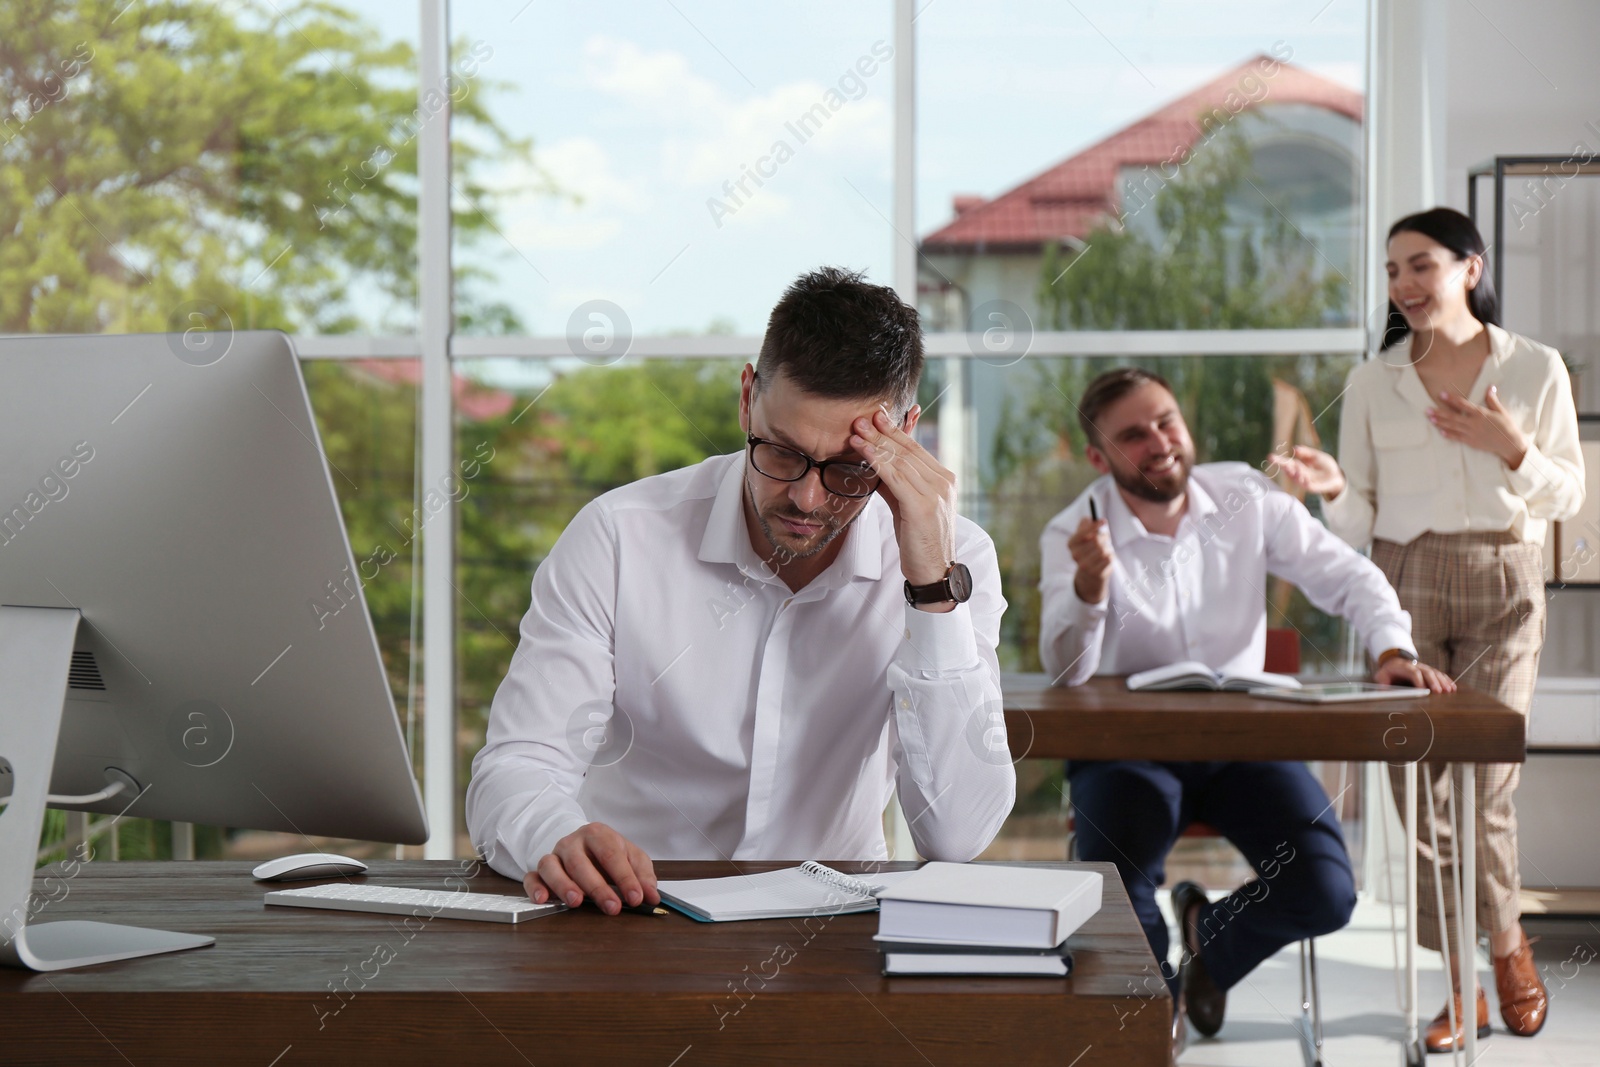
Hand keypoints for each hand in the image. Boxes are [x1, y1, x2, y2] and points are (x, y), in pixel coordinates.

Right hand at [524, 821, 658, 914]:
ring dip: (563, 885)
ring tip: (577, 902)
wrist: (583, 843)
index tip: (636, 898)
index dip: (625, 877)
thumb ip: (643, 876)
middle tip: (612, 907)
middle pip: (581, 862)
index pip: (612, 854)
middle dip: (597, 887)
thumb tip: (652, 897)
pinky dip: (535, 888)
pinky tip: (543, 900)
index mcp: (598, 834)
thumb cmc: (609, 853)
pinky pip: (532, 876)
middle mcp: (573, 842)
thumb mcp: (631, 858)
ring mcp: (554, 855)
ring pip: (551, 866)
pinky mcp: (540, 870)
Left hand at [850, 407, 958, 602]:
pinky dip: (877, 462)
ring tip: (856, 431)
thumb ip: (896, 483)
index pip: (916, 449)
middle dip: (882, 433)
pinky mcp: (922, 507)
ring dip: (875, 444)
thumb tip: (875, 463)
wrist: (933, 572)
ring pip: (900, 462)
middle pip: (907, 451)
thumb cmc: (919, 540)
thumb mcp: (907, 505)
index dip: (895, 431)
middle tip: (862, 417)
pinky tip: (863, 451)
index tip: (877, 416)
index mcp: (944, 479)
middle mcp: (943, 483)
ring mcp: (935, 494)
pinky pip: (895, 478)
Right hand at [1068, 516, 1112, 603]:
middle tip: (1106, 538)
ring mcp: (1085, 566)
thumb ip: (1085, 526)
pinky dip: (1111, 556)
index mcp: (1071, 544)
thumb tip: (1088, 518)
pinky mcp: (1095, 573)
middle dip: (1104, 537)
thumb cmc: (1088, 551)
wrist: (1089, 575)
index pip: (1082, 533)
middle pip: (1096, 539)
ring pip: (1104, 549)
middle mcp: (1075, 555)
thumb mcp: (1084, 538)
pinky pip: (1109, 558)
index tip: (1104, 521)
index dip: (1094, 526)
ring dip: (1108, 547)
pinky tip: (1106, 559)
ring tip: (1105, 550)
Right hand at [1269, 445, 1346, 498]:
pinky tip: (1305, 478)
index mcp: (1298, 465)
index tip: (1269, 457)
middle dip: (1284, 467)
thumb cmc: (1325, 465)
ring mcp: (1304, 482)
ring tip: (1298, 469)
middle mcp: (1298, 474)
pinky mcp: (1311, 487)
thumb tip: (1294, 449)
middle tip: (1283, 464)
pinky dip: (1304, 482)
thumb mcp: (1316, 455)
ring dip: (1295, 475)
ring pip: (1295, 479)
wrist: (1336, 476)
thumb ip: (1306, 452)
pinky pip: (1306, 486)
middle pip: (1288, 470)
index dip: (1278, 460)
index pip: (1286, 462)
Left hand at [1373, 657, 1455, 692]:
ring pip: (1435, 673)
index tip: (1423, 690)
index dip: (1418, 681)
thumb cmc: (1388, 672)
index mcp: (1404, 667)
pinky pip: (1440, 675)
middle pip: (1427, 672)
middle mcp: (1416, 666)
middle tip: (1439, 692)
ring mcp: (1424, 668)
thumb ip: (1382, 682)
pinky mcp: (1430, 671)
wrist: (1394, 661)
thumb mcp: (1381, 675)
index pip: (1413, 673)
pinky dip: (1447, 680)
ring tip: (1449, 690)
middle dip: (1433, 682)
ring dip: (1443, 682)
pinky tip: (1453, 687)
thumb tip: (1384, 690)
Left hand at [1427, 386, 1528, 467]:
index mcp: (1481, 414)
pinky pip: (1457, 438)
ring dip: (1440, 422)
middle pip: (1453, 417)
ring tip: (1430, 418)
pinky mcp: (1471, 442)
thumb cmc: (1506, 426)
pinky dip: (1448, 434)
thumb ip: (1492, 400)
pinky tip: (1440, 431)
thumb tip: (1490, 387)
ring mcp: (1471, 433)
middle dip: (1439, 412)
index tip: (1441, 394)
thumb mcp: (1500, 411)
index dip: (1451, 399)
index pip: (1463, 404)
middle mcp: (1474, 423)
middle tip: (1427, 409)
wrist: (1510, 444)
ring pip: (1452, 427)